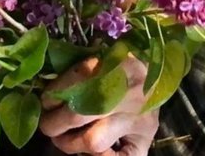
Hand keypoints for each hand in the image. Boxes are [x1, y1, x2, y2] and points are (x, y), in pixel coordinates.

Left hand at [38, 55, 158, 155]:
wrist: (159, 74)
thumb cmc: (125, 65)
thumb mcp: (109, 58)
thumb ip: (86, 70)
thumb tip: (50, 89)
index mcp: (125, 63)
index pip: (83, 77)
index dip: (58, 91)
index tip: (45, 99)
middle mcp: (133, 93)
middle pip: (82, 113)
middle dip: (56, 122)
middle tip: (47, 124)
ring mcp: (140, 120)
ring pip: (94, 141)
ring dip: (70, 143)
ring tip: (62, 138)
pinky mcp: (145, 140)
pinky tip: (92, 150)